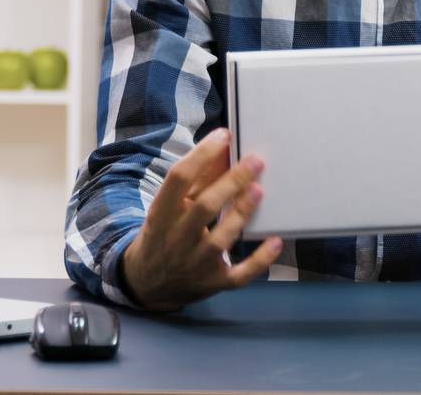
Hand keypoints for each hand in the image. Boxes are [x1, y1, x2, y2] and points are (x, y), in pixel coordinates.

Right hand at [120, 128, 282, 311]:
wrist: (146, 285)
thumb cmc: (164, 235)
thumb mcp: (169, 207)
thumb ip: (196, 180)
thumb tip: (222, 149)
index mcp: (161, 214)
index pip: (178, 179)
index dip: (201, 155)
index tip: (223, 136)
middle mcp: (176, 240)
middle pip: (203, 208)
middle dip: (230, 183)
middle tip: (256, 161)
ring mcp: (195, 264)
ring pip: (219, 240)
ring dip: (240, 215)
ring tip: (258, 191)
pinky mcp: (213, 283)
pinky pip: (238, 275)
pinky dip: (258, 261)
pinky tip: (274, 243)